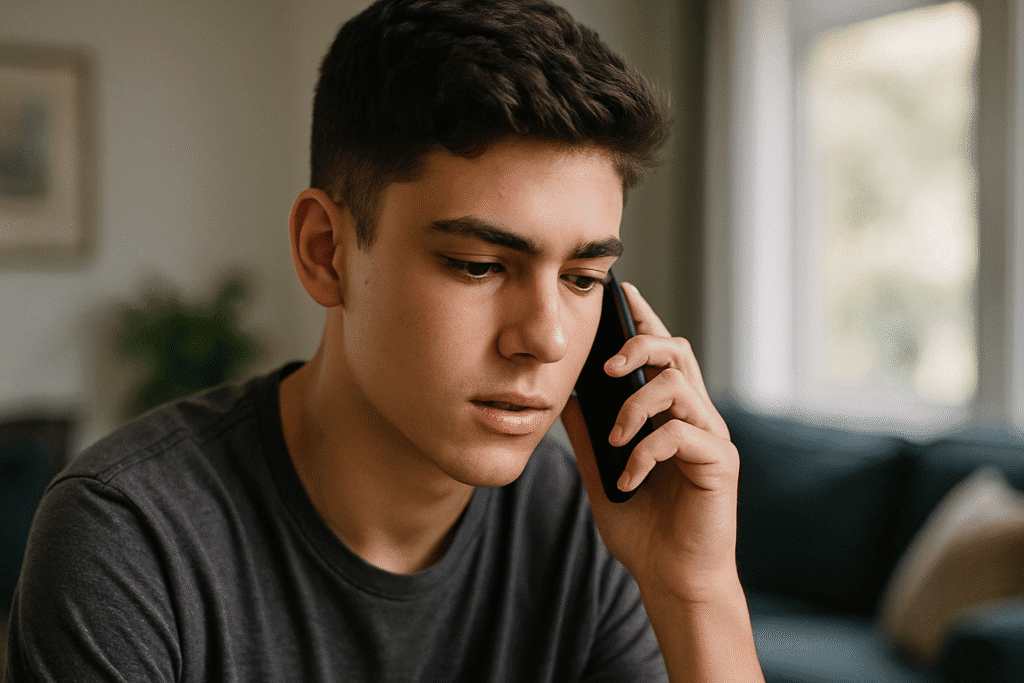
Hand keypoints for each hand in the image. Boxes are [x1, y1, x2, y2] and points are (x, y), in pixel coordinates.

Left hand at [561, 282, 739, 602]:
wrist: (670, 579)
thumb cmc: (642, 527)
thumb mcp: (600, 471)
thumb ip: (587, 432)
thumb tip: (563, 393)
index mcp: (670, 413)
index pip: (660, 353)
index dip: (644, 318)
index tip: (621, 292)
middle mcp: (696, 417)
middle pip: (678, 352)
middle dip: (641, 344)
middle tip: (606, 365)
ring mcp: (711, 438)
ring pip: (679, 385)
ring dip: (637, 404)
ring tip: (615, 437)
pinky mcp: (719, 464)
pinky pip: (680, 435)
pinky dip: (646, 451)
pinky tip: (629, 479)